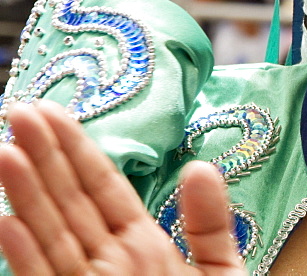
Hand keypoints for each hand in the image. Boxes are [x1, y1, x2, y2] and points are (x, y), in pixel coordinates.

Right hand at [0, 101, 243, 274]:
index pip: (101, 188)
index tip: (51, 112)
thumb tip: (200, 166)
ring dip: (26, 197)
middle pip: (69, 202)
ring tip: (4, 153)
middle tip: (18, 111)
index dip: (76, 150)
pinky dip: (25, 257)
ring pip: (50, 236)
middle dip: (43, 158)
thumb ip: (209, 223)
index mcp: (139, 245)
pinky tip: (7, 226)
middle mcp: (106, 263)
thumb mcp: (221, 271)